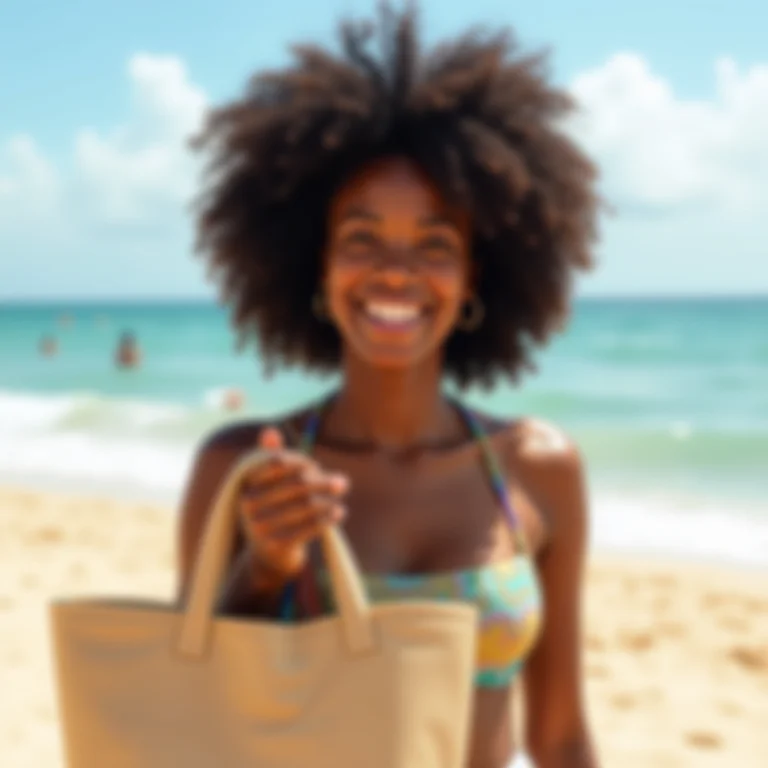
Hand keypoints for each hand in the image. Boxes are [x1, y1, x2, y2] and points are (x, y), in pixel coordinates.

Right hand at [238, 427, 348, 585]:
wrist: (269, 554)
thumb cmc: (274, 509)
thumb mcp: (270, 483)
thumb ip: (272, 456)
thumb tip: (270, 430)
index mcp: (247, 484)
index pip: (277, 463)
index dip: (299, 462)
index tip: (315, 466)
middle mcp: (249, 505)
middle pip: (295, 485)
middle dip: (322, 483)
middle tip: (343, 483)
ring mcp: (260, 526)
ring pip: (304, 507)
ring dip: (327, 502)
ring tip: (341, 500)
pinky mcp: (274, 545)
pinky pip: (306, 528)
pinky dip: (326, 519)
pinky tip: (339, 513)